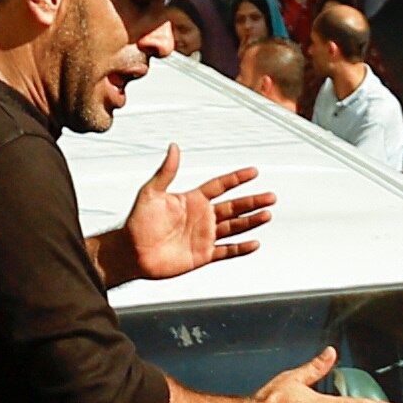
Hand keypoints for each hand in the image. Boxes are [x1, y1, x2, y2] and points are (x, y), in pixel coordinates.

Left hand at [118, 146, 271, 280]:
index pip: (220, 186)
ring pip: (234, 227)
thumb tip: (174, 147)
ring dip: (251, 221)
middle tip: (270, 196)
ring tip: (267, 215)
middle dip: (252, 201)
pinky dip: (240, 249)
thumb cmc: (137, 222)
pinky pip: (226, 251)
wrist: (131, 252)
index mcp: (192, 200)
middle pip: (234, 207)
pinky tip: (254, 243)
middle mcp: (201, 217)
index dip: (236, 179)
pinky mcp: (202, 255)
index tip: (253, 172)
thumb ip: (166, 172)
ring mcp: (204, 237)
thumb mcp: (151, 193)